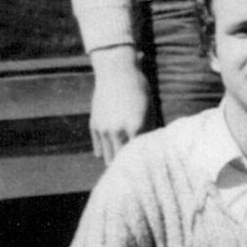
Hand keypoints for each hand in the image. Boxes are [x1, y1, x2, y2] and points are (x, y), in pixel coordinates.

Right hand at [87, 48, 149, 165]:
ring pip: (108, 158)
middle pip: (123, 160)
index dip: (145, 162)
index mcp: (136, 127)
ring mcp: (104, 129)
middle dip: (129, 166)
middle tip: (136, 174)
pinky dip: (105, 153)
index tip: (149, 170)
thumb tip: (152, 147)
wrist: (116, 72)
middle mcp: (118, 130)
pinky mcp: (94, 126)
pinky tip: (112, 155)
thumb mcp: (150, 108)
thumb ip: (149, 129)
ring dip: (116, 162)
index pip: (141, 154)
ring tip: (124, 169)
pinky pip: (98, 149)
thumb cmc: (139, 89)